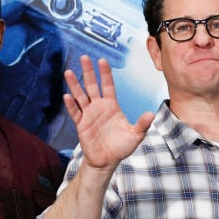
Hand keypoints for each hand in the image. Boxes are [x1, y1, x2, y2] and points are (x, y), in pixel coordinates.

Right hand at [65, 55, 152, 171]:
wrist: (107, 161)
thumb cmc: (121, 147)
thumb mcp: (136, 135)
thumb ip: (141, 124)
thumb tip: (151, 114)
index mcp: (112, 106)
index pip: (107, 85)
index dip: (105, 73)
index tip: (102, 60)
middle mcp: (99, 107)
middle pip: (92, 85)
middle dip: (88, 72)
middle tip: (84, 57)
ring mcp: (89, 115)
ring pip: (80, 96)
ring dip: (75, 84)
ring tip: (68, 72)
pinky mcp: (81, 125)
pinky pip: (75, 112)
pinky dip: (71, 105)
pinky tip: (67, 96)